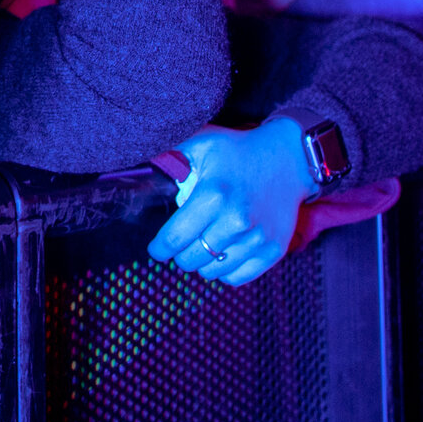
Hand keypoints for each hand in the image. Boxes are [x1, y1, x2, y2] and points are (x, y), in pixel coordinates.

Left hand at [149, 119, 318, 286]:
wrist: (288, 160)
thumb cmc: (237, 151)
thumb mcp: (201, 144)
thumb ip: (169, 157)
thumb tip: (134, 168)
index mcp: (213, 195)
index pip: (174, 238)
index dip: (160, 248)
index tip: (157, 249)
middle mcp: (236, 221)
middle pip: (191, 259)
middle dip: (180, 254)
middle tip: (183, 241)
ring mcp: (257, 238)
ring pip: (213, 272)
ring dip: (202, 263)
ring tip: (204, 243)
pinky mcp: (273, 250)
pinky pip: (237, 277)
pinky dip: (225, 271)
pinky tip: (223, 253)